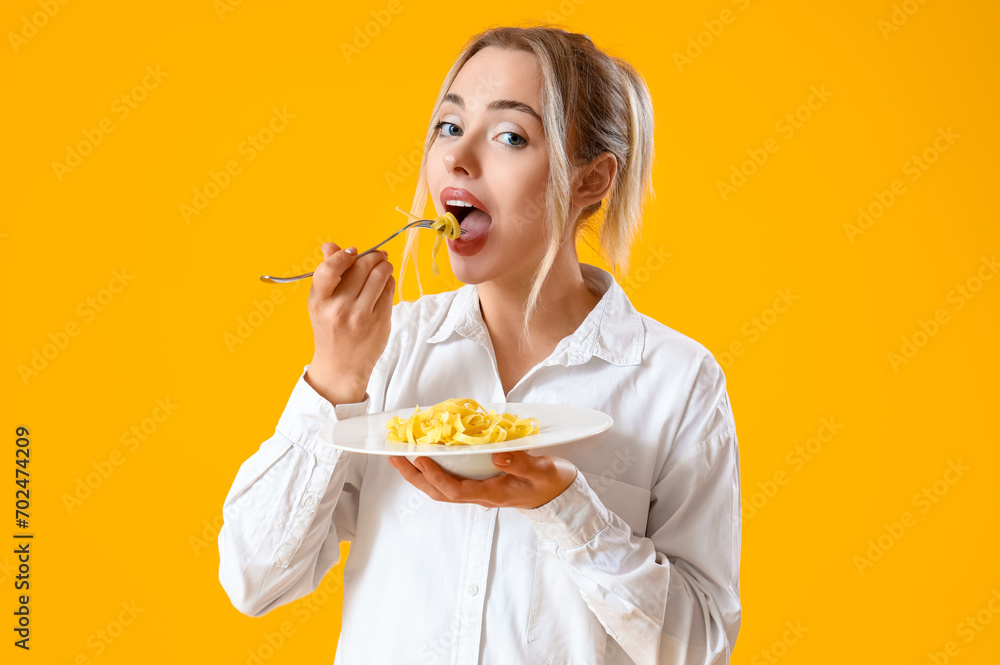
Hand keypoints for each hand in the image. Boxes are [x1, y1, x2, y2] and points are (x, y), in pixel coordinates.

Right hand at [305, 242, 394, 404]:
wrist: (341, 366)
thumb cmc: (330, 330)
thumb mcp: (320, 303)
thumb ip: (327, 273)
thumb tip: (330, 245)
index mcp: (319, 301)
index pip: (329, 268)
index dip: (343, 255)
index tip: (353, 252)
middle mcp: (339, 308)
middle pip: (361, 267)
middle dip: (372, 256)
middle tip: (377, 255)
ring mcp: (361, 316)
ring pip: (379, 275)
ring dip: (385, 264)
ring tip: (383, 265)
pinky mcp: (380, 321)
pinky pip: (389, 290)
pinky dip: (389, 281)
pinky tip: (385, 282)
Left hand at [388, 451, 578, 509]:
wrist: (558, 495)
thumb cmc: (550, 482)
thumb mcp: (542, 471)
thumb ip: (521, 464)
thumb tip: (497, 455)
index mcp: (492, 493)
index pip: (455, 490)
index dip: (435, 475)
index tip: (420, 457)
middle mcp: (480, 495)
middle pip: (439, 492)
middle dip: (415, 476)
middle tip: (395, 456)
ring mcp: (478, 491)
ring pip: (440, 488)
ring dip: (418, 474)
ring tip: (400, 456)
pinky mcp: (478, 483)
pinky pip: (449, 480)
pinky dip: (432, 470)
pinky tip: (424, 456)